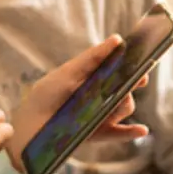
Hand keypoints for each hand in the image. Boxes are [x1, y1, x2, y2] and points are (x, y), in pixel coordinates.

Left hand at [7, 36, 150, 173]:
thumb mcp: (69, 72)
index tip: (142, 61)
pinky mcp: (100, 134)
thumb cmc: (48, 92)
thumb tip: (117, 39)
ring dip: (122, 104)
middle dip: (133, 83)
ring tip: (112, 102)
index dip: (134, 65)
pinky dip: (132, 132)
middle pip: (127, 88)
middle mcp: (103, 96)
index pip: (121, 70)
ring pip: (124, 107)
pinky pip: (120, 134)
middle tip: (137, 78)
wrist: (29, 123)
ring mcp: (103, 116)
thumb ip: (93, 57)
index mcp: (97, 78)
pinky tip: (141, 129)